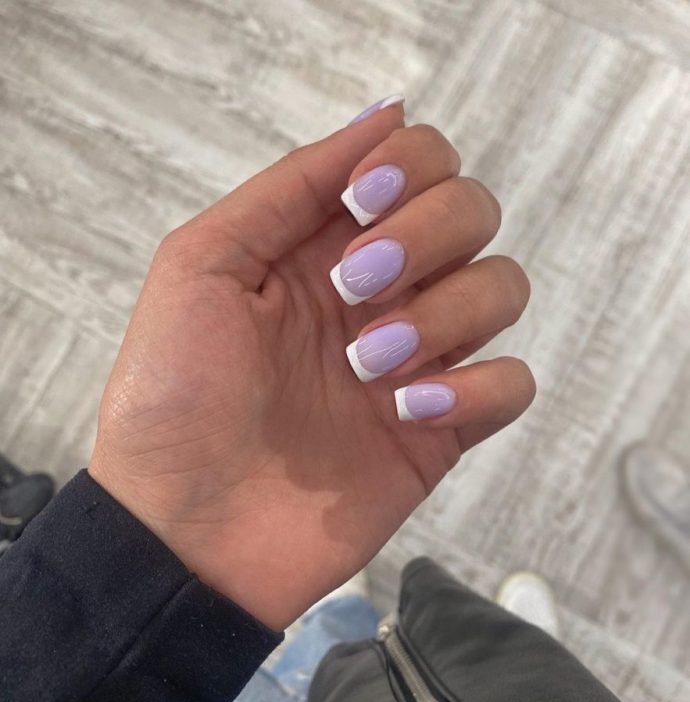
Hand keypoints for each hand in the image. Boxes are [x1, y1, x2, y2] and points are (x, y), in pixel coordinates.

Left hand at [89, 105, 533, 630]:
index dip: (410, 167)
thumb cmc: (173, 398)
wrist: (185, 530)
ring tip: (366, 367)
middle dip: (427, 237)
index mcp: (323, 246)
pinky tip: (410, 412)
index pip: (419, 164)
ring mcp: (415, 362)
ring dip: (444, 316)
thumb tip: (383, 116)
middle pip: (473, 213)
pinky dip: (477, 389)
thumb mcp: (201, 265)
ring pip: (501, 290)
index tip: (362, 206)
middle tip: (355, 290)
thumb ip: (290, 186)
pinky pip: (511, 384)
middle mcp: (381, 293)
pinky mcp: (439, 431)